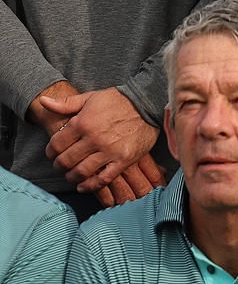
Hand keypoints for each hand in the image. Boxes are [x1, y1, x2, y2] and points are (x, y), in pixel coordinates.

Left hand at [37, 87, 163, 202]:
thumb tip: (43, 101)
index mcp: (82, 123)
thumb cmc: (118, 100)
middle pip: (66, 161)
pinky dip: (90, 186)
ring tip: (72, 175)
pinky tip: (84, 186)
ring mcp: (109, 151)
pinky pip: (103, 179)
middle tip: (61, 166)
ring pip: (81, 172)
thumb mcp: (90, 97)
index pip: (55, 145)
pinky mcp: (124, 160)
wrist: (148, 103)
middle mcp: (93, 138)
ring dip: (72, 177)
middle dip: (59, 166)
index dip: (50, 152)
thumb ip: (66, 103)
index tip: (53, 154)